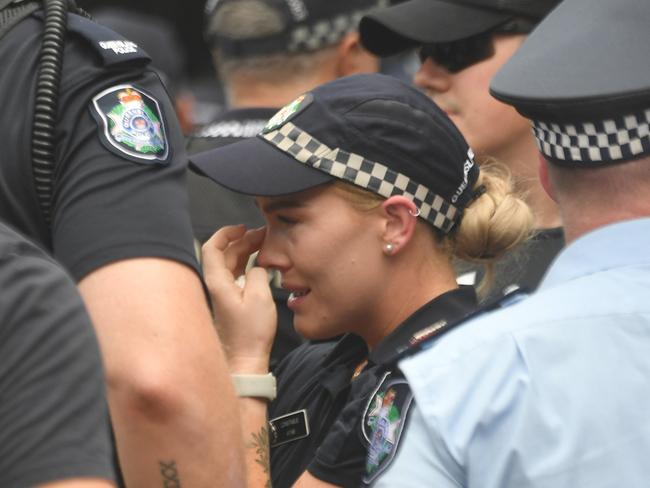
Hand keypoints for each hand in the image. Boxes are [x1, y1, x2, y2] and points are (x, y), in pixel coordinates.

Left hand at [202, 225, 276, 372]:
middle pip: (224, 253)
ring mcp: (223, 294)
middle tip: (263, 235)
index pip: (211, 247)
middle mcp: (216, 286)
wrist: (245, 360)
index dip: (226, 233)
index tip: (242, 228)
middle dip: (243, 240)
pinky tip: (261, 263)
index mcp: (217, 282)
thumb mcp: (260, 297)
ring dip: (246, 251)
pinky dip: (248, 264)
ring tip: (265, 244)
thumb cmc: (250, 334)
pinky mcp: (231, 301)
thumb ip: (258, 273)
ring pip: (231, 263)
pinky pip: (237, 275)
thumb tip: (258, 266)